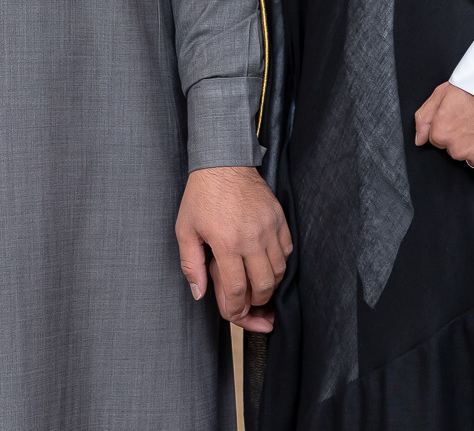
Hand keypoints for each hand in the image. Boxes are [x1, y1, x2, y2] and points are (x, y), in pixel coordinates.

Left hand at [175, 166, 290, 332]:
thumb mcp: (185, 230)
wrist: (223, 161)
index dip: (235, 309)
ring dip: (269, 285)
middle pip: (263, 286)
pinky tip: (268, 264)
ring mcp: (269, 227)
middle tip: (248, 303)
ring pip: (279, 270)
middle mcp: (252, 238)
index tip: (232, 313)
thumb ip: (191, 265)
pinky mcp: (279, 218)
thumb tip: (199, 293)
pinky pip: (288, 250)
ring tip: (257, 285)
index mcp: (226, 243)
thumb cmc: (202, 195)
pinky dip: (280, 263)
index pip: (236, 289)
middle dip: (256, 302)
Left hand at [413, 82, 473, 171]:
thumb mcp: (443, 93)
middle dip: (462, 138)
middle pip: (455, 150)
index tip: (460, 116)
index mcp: (442, 133)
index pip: (437, 139)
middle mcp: (458, 149)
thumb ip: (424, 118)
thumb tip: (419, 140)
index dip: (448, 126)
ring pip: (473, 157)